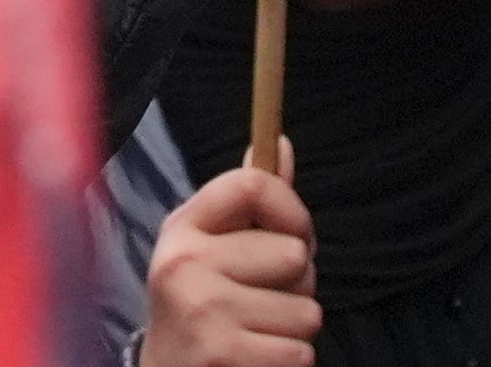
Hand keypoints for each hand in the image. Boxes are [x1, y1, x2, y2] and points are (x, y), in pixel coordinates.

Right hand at [142, 161, 323, 366]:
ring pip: (306, 310)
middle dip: (297, 283)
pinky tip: (256, 358)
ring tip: (257, 331)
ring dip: (294, 328)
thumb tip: (280, 144)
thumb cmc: (203, 306)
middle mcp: (185, 262)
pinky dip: (289, 361)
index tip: (295, 235)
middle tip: (263, 299)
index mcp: (183, 227)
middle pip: (293, 253)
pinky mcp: (222, 354)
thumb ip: (250, 201)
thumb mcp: (212, 249)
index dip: (292, 209)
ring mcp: (202, 310)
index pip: (253, 184)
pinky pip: (300, 352)